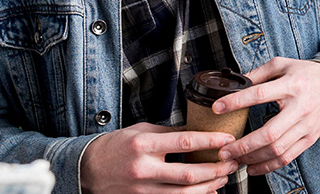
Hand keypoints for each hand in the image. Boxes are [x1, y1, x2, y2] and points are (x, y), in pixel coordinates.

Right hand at [78, 122, 237, 193]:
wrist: (87, 169)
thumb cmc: (115, 147)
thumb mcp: (140, 131)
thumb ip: (168, 133)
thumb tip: (197, 131)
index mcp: (143, 146)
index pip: (184, 142)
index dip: (210, 142)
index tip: (227, 139)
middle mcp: (143, 170)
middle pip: (189, 173)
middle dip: (216, 169)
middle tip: (232, 162)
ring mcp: (143, 190)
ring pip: (184, 193)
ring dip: (209, 186)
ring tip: (224, 176)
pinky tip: (207, 191)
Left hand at [213, 57, 319, 175]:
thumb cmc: (308, 74)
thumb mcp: (283, 64)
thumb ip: (259, 72)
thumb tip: (236, 82)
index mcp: (291, 85)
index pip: (259, 94)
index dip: (236, 102)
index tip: (217, 108)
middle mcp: (299, 108)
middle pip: (269, 133)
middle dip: (243, 145)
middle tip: (223, 151)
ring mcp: (306, 126)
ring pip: (277, 150)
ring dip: (252, 159)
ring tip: (234, 160)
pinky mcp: (309, 139)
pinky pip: (287, 157)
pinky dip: (268, 166)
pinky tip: (252, 167)